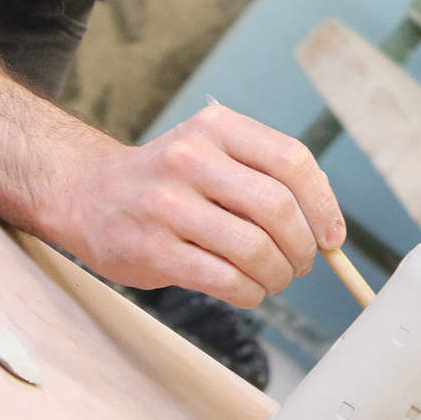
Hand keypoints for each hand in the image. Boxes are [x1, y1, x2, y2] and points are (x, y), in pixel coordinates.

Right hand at [62, 100, 344, 306]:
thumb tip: (326, 222)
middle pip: (277, 208)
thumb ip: (265, 174)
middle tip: (302, 263)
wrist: (89, 194)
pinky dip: (249, 292)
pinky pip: (224, 279)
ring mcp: (167, 204)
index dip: (322, 204)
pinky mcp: (152, 249)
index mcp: (216, 127)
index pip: (292, 160)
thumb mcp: (213, 150)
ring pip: (254, 249)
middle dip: (303, 247)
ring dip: (278, 274)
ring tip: (274, 278)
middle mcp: (191, 158)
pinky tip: (248, 289)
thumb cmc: (169, 179)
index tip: (332, 236)